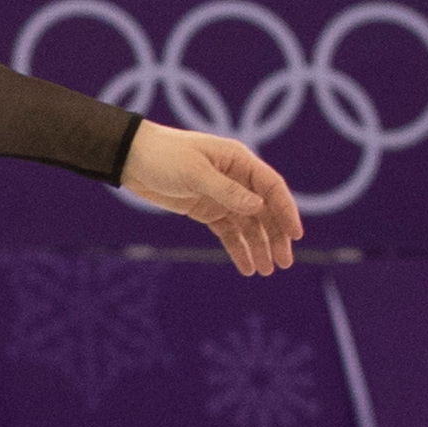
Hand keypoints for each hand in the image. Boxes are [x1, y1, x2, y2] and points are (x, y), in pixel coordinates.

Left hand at [121, 121, 301, 276]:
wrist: (131, 158)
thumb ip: (225, 190)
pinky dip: (237, 249)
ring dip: (258, 247)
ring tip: (267, 271)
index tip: (296, 235)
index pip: (272, 188)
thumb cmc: (165, 156)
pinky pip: (227, 232)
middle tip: (284, 263)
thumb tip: (258, 206)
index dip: (286, 211)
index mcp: (240, 161)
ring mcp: (222, 196)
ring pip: (248, 225)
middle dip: (275, 237)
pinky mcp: (206, 210)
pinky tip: (247, 267)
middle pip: (264, 211)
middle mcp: (237, 179)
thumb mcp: (195, 172)